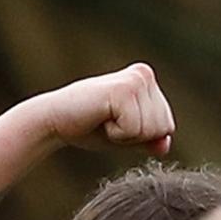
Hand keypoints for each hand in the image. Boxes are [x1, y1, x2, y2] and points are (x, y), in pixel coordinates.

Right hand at [42, 63, 174, 156]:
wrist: (53, 121)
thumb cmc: (87, 127)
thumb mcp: (125, 136)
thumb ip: (148, 139)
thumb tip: (166, 145)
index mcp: (147, 80)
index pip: (167, 126)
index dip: (141, 136)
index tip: (115, 123)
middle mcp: (144, 74)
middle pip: (162, 128)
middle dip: (135, 136)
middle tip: (107, 122)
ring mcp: (135, 79)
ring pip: (151, 130)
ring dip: (124, 135)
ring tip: (103, 119)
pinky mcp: (124, 90)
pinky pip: (135, 130)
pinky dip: (116, 133)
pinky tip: (99, 118)